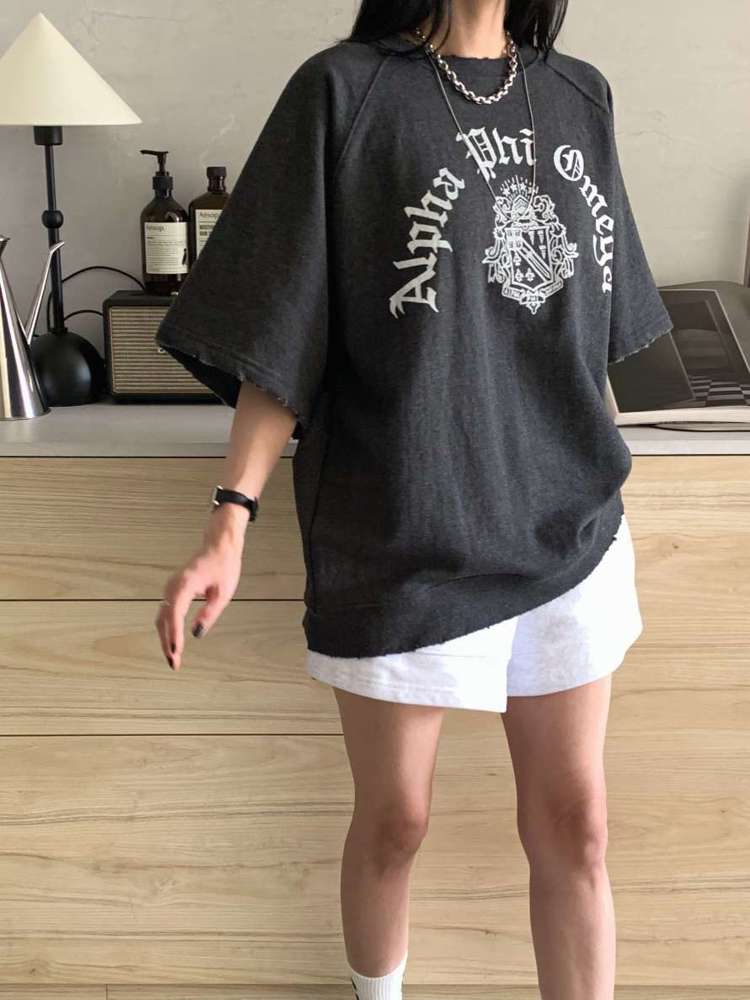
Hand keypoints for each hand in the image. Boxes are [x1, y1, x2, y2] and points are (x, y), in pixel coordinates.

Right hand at [155, 505, 246, 670]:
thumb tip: (197, 634)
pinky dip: (167, 628)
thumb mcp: (223, 593)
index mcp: (185, 585)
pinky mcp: (173, 590)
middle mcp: (173, 586)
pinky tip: (172, 642)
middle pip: (164, 619)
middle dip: (167, 642)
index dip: (174, 634)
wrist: (218, 546)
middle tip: (174, 663)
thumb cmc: (223, 566)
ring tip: (173, 658)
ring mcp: (171, 588)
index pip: (175, 613)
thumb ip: (209, 613)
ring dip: (165, 637)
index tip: (176, 651)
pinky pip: (166, 612)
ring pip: (162, 617)